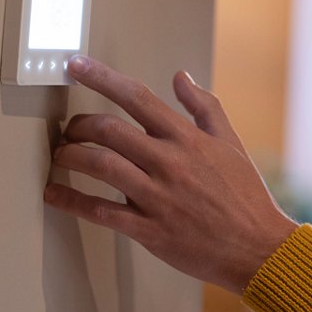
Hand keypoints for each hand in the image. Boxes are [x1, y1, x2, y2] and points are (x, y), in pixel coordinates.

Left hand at [43, 55, 298, 291]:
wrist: (256, 246)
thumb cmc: (245, 195)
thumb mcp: (231, 143)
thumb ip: (205, 107)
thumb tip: (181, 77)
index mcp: (188, 139)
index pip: (137, 97)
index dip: (102, 77)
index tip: (75, 65)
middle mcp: (170, 163)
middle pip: (109, 130)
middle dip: (79, 125)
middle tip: (69, 128)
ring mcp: (158, 197)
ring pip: (101, 166)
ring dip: (71, 156)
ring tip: (60, 155)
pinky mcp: (149, 230)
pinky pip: (101, 212)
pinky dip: (72, 201)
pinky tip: (55, 194)